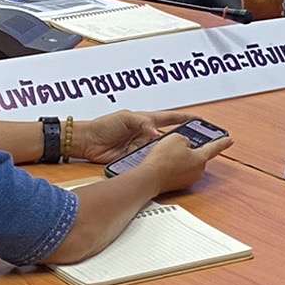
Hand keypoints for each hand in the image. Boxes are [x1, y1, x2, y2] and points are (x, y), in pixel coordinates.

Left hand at [69, 109, 202, 164]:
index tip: (198, 119)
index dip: (184, 118)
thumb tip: (157, 133)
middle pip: (167, 137)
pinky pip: (147, 162)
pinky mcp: (134, 160)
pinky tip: (159, 166)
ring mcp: (140, 148)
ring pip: (159, 152)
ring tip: (179, 157)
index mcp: (145, 121)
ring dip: (166, 154)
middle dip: (181, 140)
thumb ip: (143, 123)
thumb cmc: (103, 125)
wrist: (87, 142)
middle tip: (194, 144)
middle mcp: (145, 134)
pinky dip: (153, 164)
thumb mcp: (125, 118)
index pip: (169, 118)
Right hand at [141, 126, 227, 194]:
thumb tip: (185, 146)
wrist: (150, 177)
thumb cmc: (162, 160)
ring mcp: (188, 180)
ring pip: (187, 164)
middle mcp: (198, 171)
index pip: (215, 148)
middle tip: (175, 147)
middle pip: (197, 155)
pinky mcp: (178, 185)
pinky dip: (173, 167)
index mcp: (201, 159)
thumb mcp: (176, 138)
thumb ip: (186, 140)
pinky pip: (179, 172)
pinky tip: (164, 164)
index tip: (230, 140)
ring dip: (179, 159)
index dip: (223, 142)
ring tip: (166, 156)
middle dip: (188, 150)